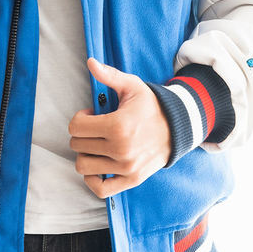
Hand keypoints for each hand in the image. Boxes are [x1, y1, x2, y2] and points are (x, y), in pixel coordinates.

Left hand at [68, 58, 172, 197]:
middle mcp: (121, 150)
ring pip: (83, 166)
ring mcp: (126, 168)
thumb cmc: (150, 105)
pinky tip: (97, 165)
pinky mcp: (131, 180)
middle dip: (82, 134)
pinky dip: (92, 179)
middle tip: (96, 128)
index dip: (80, 118)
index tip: (92, 114)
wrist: (177, 127)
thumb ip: (109, 75)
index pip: (75, 128)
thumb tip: (90, 62)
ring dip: (86, 153)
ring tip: (98, 144)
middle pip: (77, 146)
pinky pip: (100, 189)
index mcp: (118, 126)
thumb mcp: (131, 86)